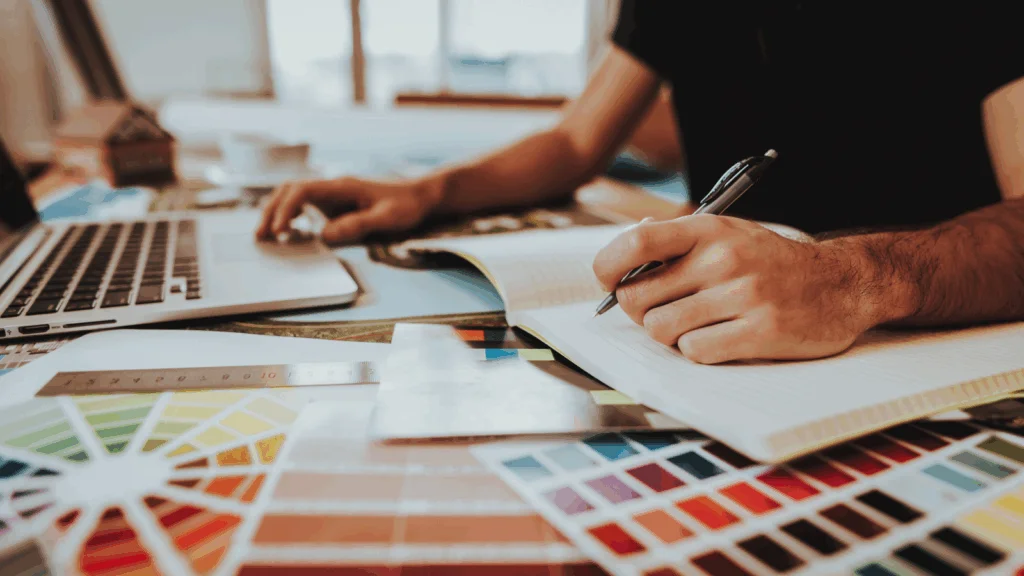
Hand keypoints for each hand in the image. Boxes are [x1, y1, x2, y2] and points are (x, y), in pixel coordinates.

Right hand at [256, 176, 438, 243]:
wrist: (420, 196)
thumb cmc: (407, 205)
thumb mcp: (387, 218)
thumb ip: (358, 225)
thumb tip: (326, 235)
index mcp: (342, 186)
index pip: (303, 190)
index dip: (286, 208)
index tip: (279, 229)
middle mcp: (332, 187)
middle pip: (290, 189)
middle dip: (272, 210)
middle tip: (261, 235)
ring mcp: (332, 194)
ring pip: (293, 195)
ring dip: (277, 211)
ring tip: (266, 235)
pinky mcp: (335, 204)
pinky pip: (305, 204)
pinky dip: (290, 215)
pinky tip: (286, 232)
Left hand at [592, 215, 886, 363]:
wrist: (842, 284)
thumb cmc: (771, 261)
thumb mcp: (727, 233)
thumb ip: (677, 241)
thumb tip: (624, 250)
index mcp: (709, 229)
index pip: (634, 242)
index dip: (607, 268)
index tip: (610, 282)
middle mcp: (724, 258)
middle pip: (637, 298)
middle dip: (641, 311)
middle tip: (664, 311)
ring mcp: (743, 295)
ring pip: (661, 330)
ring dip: (670, 335)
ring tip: (696, 325)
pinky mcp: (760, 332)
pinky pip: (695, 351)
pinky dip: (698, 351)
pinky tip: (720, 338)